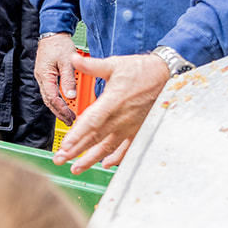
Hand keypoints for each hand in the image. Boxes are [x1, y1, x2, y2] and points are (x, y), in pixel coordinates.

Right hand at [34, 33, 78, 123]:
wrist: (53, 34)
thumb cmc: (58, 44)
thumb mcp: (67, 62)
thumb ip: (69, 79)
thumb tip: (71, 95)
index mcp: (45, 75)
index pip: (52, 97)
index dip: (61, 108)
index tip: (70, 115)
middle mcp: (41, 78)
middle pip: (48, 101)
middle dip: (59, 112)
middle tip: (70, 121)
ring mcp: (43, 77)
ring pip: (48, 97)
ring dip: (58, 107)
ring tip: (68, 115)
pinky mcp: (46, 75)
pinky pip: (50, 91)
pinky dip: (57, 99)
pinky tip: (64, 103)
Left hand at [51, 52, 170, 172]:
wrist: (167, 76)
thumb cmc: (141, 70)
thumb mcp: (115, 64)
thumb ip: (92, 66)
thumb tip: (74, 59)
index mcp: (112, 102)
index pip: (91, 122)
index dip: (78, 135)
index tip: (65, 146)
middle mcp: (120, 118)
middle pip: (95, 138)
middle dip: (76, 151)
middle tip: (60, 160)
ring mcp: (130, 126)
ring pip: (108, 147)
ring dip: (91, 159)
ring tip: (77, 168)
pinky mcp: (138, 129)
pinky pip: (127, 148)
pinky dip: (116, 158)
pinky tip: (106, 164)